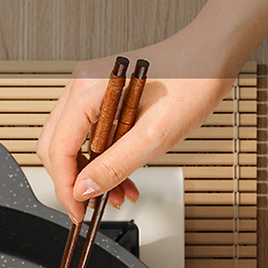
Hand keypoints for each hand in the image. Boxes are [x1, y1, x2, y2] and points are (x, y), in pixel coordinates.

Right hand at [37, 30, 235, 221]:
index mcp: (88, 90)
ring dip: (90, 175)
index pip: (59, 150)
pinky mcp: (101, 98)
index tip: (77, 211)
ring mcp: (90, 92)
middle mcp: (82, 87)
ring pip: (71, 145)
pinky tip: (121, 176)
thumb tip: (84, 190)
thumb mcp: (154, 135)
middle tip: (90, 206)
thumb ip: (114, 165)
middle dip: (74, 182)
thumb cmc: (193, 81)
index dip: (65, 188)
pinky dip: (101, 161)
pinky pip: (88, 137)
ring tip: (118, 192)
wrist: (211, 56)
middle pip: (56, 148)